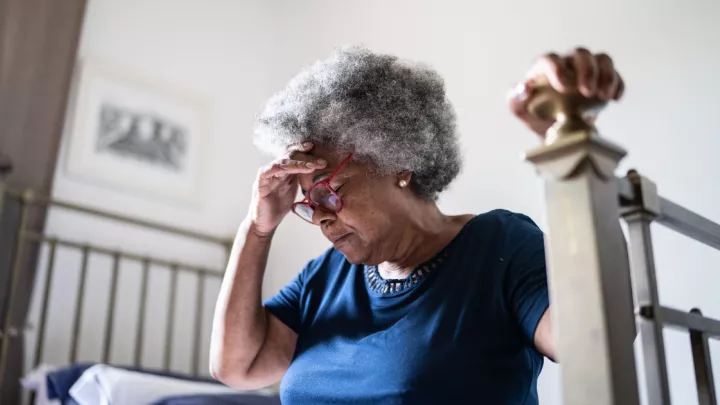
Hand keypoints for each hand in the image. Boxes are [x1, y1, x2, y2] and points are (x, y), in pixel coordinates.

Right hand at [248, 142, 326, 235]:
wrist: (265, 224)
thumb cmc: (278, 208)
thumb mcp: (293, 190)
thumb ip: (301, 180)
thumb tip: (319, 174)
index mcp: (283, 171)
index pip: (293, 156)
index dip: (302, 150)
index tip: (314, 148)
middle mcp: (274, 170)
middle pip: (289, 156)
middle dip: (305, 157)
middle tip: (321, 161)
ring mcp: (266, 176)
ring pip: (281, 162)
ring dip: (297, 163)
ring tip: (312, 167)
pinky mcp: (260, 184)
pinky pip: (268, 171)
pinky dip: (280, 168)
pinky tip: (292, 168)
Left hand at [508, 47, 624, 137]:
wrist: (553, 128)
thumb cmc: (534, 114)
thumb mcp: (519, 110)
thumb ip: (515, 99)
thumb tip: (524, 88)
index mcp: (543, 68)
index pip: (550, 59)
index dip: (558, 69)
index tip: (565, 87)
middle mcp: (566, 63)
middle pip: (580, 54)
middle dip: (587, 70)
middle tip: (588, 92)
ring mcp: (586, 69)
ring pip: (601, 59)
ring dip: (606, 75)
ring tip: (604, 96)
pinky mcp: (602, 79)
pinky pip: (615, 74)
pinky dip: (618, 84)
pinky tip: (614, 98)